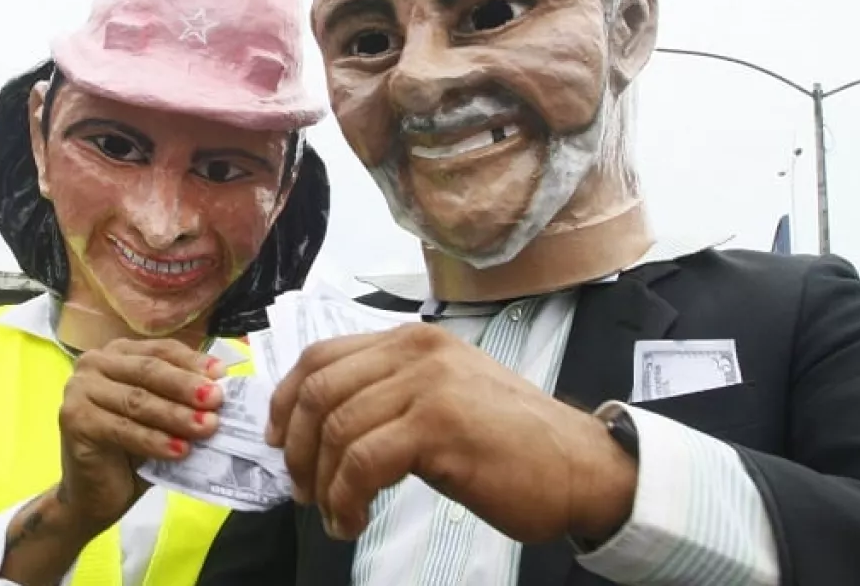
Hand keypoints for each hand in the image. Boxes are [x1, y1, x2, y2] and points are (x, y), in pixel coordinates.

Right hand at [56, 339, 225, 533]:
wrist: (94, 495)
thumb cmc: (132, 452)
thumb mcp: (162, 418)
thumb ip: (182, 400)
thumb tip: (222, 390)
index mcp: (118, 354)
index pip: (161, 351)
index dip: (192, 362)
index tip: (222, 375)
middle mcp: (94, 363)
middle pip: (149, 371)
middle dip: (187, 387)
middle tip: (217, 400)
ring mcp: (79, 389)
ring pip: (138, 400)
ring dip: (176, 415)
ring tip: (206, 428)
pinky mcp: (74, 419)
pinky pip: (122, 429)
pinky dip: (154, 440)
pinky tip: (179, 450)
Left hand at [264, 325, 636, 543]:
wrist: (581, 467)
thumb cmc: (510, 442)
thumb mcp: (442, 398)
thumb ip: (389, 394)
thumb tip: (322, 423)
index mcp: (412, 340)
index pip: (321, 355)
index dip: (286, 398)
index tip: (277, 440)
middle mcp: (416, 351)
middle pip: (319, 391)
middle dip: (297, 448)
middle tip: (302, 490)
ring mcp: (428, 385)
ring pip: (335, 429)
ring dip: (323, 482)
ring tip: (335, 514)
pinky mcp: (438, 427)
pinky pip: (361, 461)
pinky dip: (346, 497)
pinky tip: (354, 520)